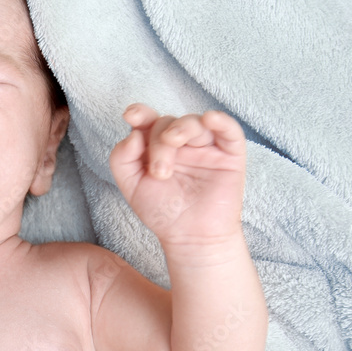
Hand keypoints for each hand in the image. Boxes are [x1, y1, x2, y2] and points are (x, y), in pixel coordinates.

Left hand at [109, 104, 246, 246]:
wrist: (190, 237)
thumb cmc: (163, 212)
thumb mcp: (131, 186)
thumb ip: (122, 159)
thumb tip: (133, 133)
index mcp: (156, 147)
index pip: (148, 121)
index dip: (140, 113)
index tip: (131, 116)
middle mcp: (181, 143)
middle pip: (167, 123)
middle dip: (159, 144)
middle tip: (159, 173)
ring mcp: (205, 147)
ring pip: (194, 122)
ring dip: (180, 132)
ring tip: (170, 164)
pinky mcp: (230, 155)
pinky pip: (229, 129)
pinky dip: (220, 121)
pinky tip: (209, 119)